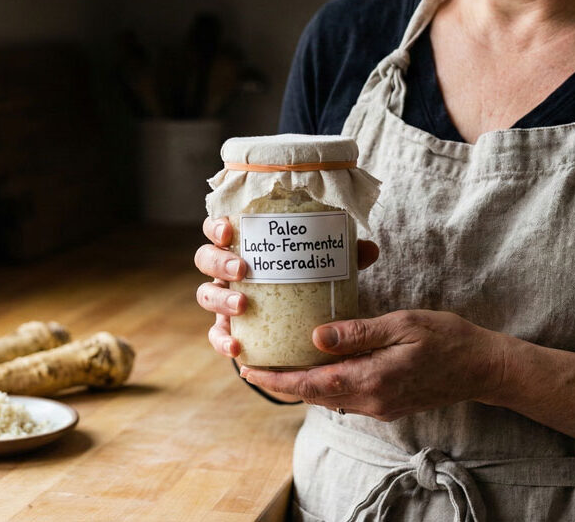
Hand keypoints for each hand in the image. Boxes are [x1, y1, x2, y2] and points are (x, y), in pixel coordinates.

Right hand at [194, 216, 378, 358]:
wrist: (298, 323)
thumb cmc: (304, 283)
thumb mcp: (323, 268)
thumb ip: (343, 258)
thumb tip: (368, 250)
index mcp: (243, 246)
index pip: (219, 229)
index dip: (216, 227)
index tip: (229, 231)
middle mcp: (226, 272)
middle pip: (205, 258)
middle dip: (219, 262)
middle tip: (242, 269)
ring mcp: (223, 300)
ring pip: (205, 295)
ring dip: (219, 299)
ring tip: (242, 305)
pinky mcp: (227, 330)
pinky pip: (217, 335)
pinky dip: (222, 341)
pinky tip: (237, 347)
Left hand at [239, 309, 508, 420]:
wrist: (483, 368)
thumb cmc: (447, 338)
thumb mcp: (402, 325)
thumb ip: (358, 333)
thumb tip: (315, 336)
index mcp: (372, 380)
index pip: (311, 383)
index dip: (277, 378)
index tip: (248, 368)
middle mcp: (371, 400)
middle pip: (313, 394)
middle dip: (280, 381)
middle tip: (251, 361)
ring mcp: (379, 406)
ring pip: (327, 397)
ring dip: (300, 383)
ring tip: (275, 362)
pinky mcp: (386, 404)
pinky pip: (344, 397)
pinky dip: (323, 383)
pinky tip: (316, 365)